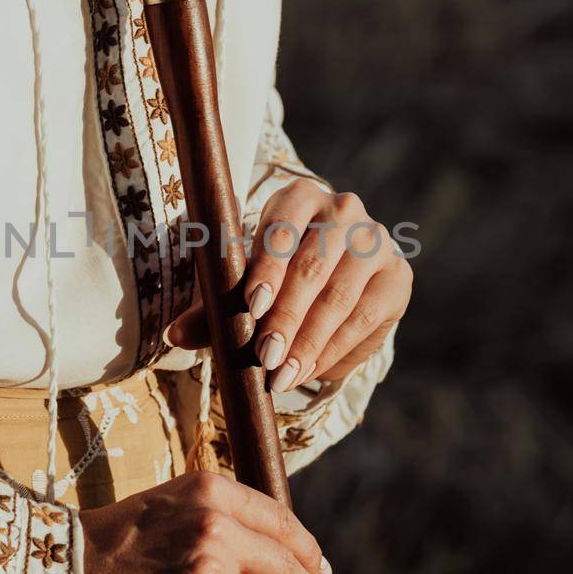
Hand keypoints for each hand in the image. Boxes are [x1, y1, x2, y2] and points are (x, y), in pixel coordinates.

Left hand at [168, 181, 411, 389]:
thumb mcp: (240, 286)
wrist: (331, 280)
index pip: (281, 227)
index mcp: (298, 197)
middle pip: (312, 266)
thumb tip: (175, 334)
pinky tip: (309, 370)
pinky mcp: (397, 276)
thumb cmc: (273, 277)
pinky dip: (335, 350)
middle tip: (265, 358)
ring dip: (309, 342)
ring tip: (282, 376)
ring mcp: (376, 241)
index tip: (252, 308)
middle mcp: (342, 210)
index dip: (267, 267)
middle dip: (286, 318)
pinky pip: (366, 317)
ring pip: (340, 296)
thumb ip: (212, 308)